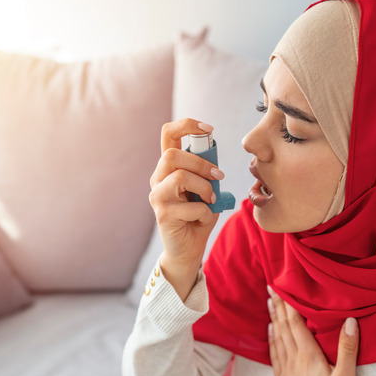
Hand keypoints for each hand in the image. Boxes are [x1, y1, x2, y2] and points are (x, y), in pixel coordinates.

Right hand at [149, 118, 223, 300]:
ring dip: (204, 187)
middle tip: (218, 175)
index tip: (208, 129)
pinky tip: (202, 219)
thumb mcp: (206, 189)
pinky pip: (190, 206)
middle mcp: (158, 179)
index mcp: (168, 168)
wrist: (188, 250)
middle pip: (172, 155)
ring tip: (211, 199)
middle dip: (201, 163)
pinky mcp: (162, 215)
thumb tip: (214, 162)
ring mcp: (157, 197)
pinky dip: (205, 212)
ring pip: (180, 177)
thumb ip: (207, 173)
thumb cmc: (198, 216)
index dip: (186, 125)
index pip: (167, 134)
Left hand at [267, 285, 358, 375]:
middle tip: (270, 288)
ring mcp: (285, 370)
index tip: (281, 287)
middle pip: (283, 327)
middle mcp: (293, 359)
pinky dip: (271, 339)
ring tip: (268, 303)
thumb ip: (347, 348)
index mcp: (308, 355)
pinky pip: (274, 354)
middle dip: (277, 306)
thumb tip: (350, 320)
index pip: (296, 323)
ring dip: (272, 319)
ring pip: (277, 338)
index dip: (288, 304)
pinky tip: (270, 331)